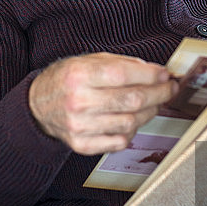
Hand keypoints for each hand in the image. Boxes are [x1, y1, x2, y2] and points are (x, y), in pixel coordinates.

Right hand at [28, 53, 178, 154]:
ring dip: (149, 112)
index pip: (124, 75)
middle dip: (159, 94)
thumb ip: (121, 63)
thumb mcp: (88, 60)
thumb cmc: (66, 80)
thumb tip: (154, 71)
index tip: (165, 74)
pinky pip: (120, 141)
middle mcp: (78, 101)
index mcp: (79, 75)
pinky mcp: (81, 145)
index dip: (151, 75)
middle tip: (169, 89)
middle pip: (132, 100)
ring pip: (130, 122)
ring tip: (153, 103)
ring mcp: (80, 126)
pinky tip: (132, 119)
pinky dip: (132, 130)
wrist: (37, 105)